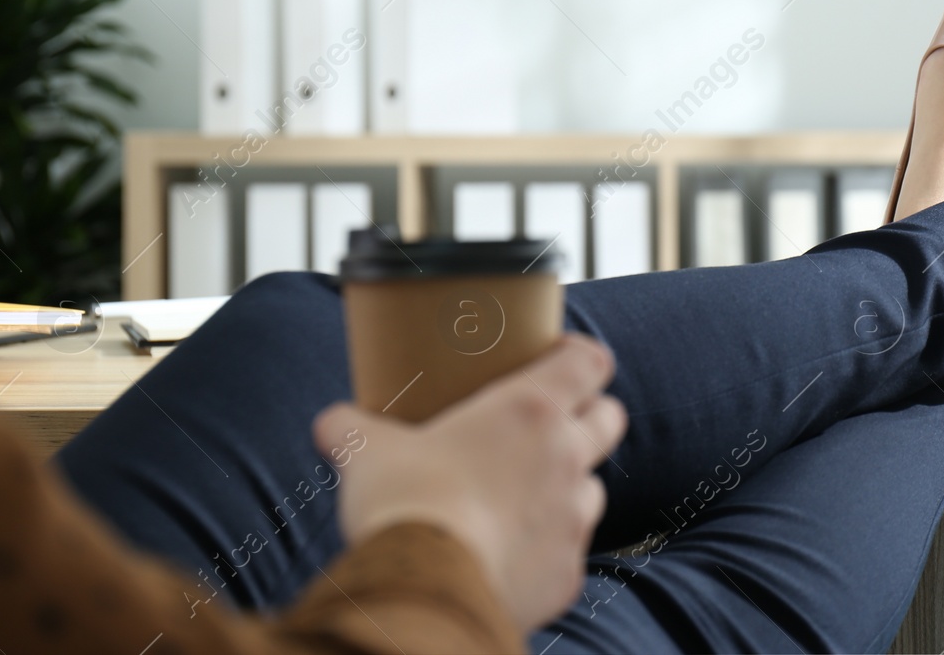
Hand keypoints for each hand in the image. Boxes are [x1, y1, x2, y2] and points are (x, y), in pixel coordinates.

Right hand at [313, 334, 627, 632]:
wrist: (426, 590)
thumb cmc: (405, 504)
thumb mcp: (368, 452)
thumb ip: (352, 429)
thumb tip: (333, 425)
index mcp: (530, 410)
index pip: (588, 362)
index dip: (580, 355)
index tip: (559, 356)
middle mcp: (566, 457)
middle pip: (610, 417)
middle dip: (590, 414)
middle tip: (553, 422)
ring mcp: (573, 518)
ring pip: (593, 488)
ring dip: (568, 486)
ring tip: (521, 494)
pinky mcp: (567, 573)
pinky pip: (569, 551)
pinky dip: (546, 547)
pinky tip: (507, 552)